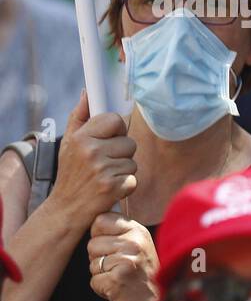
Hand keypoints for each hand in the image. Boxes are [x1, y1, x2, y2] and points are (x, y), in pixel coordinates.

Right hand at [48, 91, 136, 226]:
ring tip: (105, 176)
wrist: (66, 208)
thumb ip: (80, 115)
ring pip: (132, 161)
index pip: (115, 120)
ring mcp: (103, 170)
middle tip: (104, 164)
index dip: (116, 130)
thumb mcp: (69, 142)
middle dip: (121, 153)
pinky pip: (133, 179)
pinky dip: (125, 186)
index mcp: (81, 137)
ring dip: (123, 170)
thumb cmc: (71, 172)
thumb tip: (88, 91)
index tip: (108, 140)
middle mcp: (91, 151)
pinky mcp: (113, 187)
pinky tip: (110, 189)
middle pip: (129, 142)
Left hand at [87, 213, 159, 300]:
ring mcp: (127, 261)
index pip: (100, 220)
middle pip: (92, 244)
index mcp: (138, 230)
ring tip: (121, 277)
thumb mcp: (138, 245)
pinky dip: (102, 288)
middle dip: (99, 258)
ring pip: (92, 264)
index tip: (113, 247)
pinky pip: (94, 281)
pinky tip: (119, 288)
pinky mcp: (118, 279)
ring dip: (101, 274)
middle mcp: (134, 243)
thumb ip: (120, 232)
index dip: (99, 235)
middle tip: (119, 266)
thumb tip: (94, 218)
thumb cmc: (143, 275)